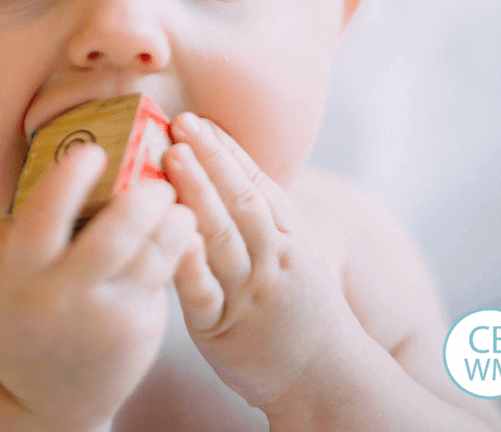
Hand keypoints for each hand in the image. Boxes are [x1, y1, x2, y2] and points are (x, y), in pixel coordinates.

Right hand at [0, 142, 196, 431]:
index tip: (92, 151)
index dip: (69, 181)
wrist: (45, 401)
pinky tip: (184, 230)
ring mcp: (107, 317)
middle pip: (113, 238)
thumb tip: (26, 190)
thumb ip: (4, 239)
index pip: (43, 219)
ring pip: (152, 257)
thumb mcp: (0, 283)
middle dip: (142, 200)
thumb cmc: (25, 322)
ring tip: (179, 204)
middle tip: (157, 179)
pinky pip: (165, 277)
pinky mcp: (140, 329)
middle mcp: (64, 296)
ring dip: (174, 223)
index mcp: (21, 276)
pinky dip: (180, 248)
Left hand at [165, 113, 351, 408]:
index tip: (201, 119)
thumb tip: (229, 168)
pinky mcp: (222, 328)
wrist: (327, 380)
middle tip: (182, 122)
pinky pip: (204, 293)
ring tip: (173, 156)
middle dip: (211, 158)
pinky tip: (174, 236)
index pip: (257, 183)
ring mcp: (248, 292)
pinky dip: (190, 264)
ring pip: (222, 236)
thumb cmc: (300, 309)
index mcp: (287, 237)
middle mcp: (271, 258)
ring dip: (198, 192)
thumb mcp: (295, 254)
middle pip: (241, 200)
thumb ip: (265, 216)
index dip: (227, 149)